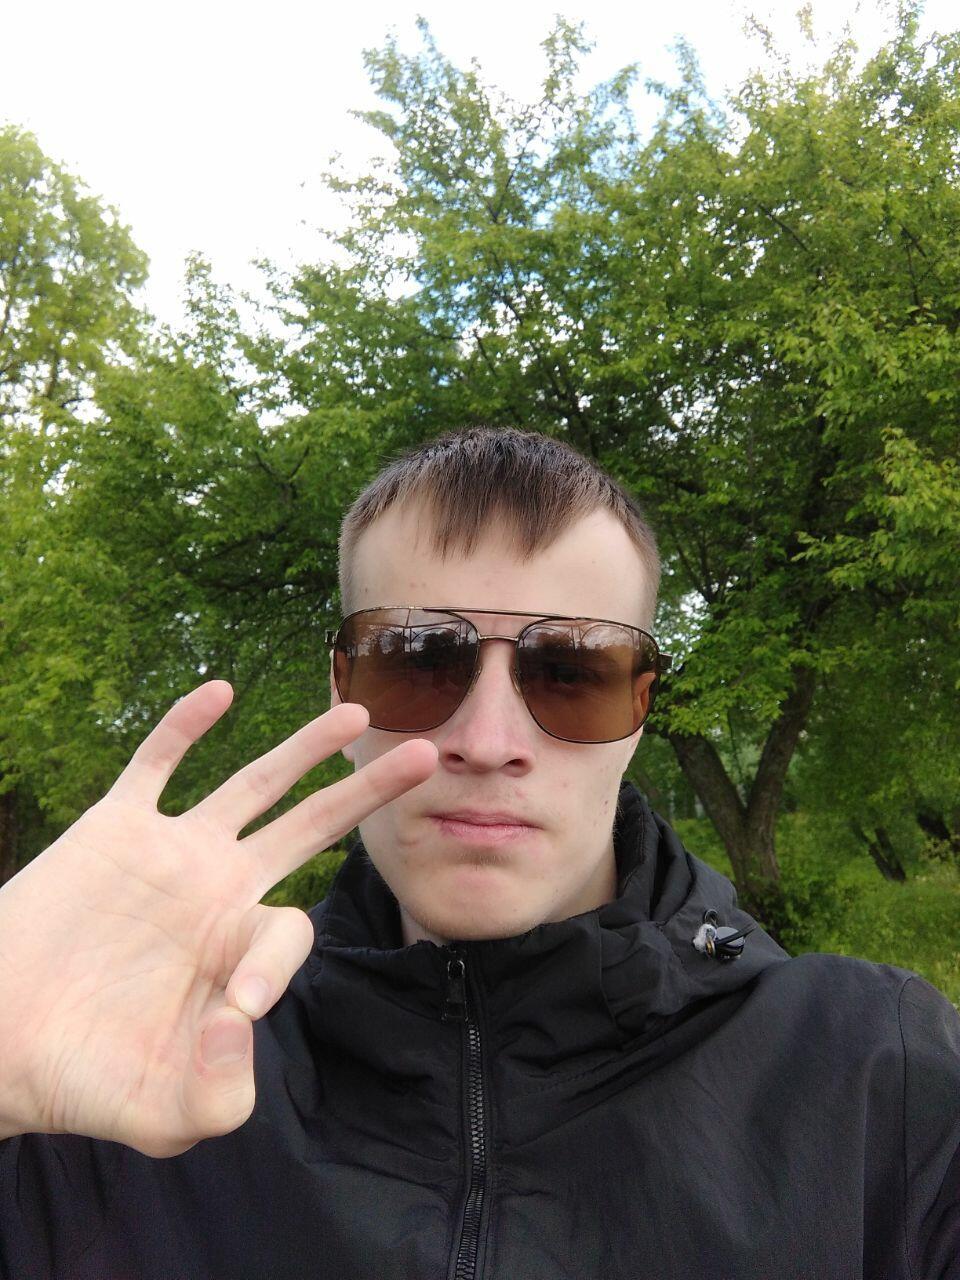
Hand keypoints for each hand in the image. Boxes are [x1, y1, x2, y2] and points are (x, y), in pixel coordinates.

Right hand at [0, 682, 436, 1155]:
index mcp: (237, 950)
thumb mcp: (169, 1114)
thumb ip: (224, 1090)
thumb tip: (242, 1014)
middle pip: (311, 827)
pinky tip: (220, 692)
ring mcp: (171, 852)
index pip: (291, 933)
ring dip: (303, 748)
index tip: (230, 1012)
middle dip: (366, 795)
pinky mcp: (115, 828)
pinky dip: (186, 728)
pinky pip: (157, 764)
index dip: (273, 968)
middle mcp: (218, 890)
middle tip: (426, 757)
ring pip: (252, 784)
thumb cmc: (82, 1082)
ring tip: (356, 713)